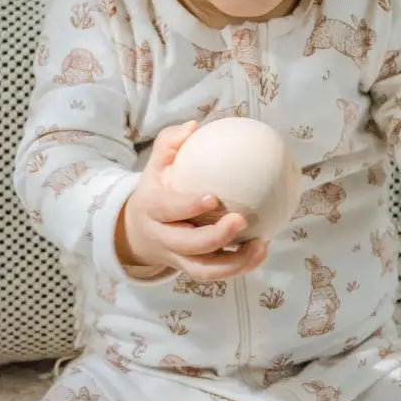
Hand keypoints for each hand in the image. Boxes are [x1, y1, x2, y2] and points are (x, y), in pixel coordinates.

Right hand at [114, 120, 268, 280]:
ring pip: (203, 269)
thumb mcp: (155, 164)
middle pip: (186, 244)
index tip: (213, 197)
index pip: (166, 209)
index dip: (187, 206)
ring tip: (261, 246)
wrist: (138, 231)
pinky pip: (216, 274)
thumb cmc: (157, 188)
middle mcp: (162, 237)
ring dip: (234, 263)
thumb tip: (194, 126)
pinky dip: (240, 267)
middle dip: (214, 237)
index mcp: (151, 208)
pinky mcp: (192, 268)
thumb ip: (170, 142)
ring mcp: (177, 257)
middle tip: (241, 220)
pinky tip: (262, 250)